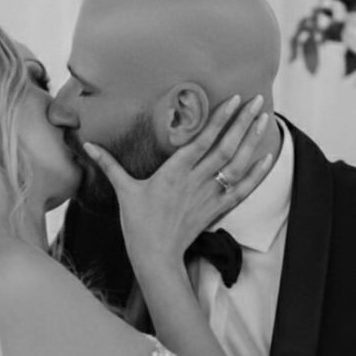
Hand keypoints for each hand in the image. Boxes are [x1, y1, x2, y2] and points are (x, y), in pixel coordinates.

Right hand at [83, 94, 273, 272]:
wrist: (155, 256)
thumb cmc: (138, 223)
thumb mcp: (123, 190)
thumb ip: (108, 164)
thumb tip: (87, 145)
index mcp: (174, 172)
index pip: (202, 139)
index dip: (220, 118)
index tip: (234, 99)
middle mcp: (195, 180)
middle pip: (225, 147)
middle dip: (243, 122)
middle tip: (258, 101)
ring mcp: (209, 195)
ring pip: (236, 164)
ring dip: (252, 141)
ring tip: (265, 119)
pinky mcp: (217, 210)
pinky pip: (242, 189)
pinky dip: (257, 173)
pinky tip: (268, 157)